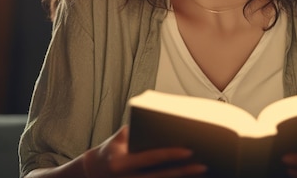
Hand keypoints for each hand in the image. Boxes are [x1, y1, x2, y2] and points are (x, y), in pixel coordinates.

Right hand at [82, 126, 206, 177]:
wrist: (93, 173)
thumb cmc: (110, 150)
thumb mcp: (117, 138)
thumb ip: (136, 131)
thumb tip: (161, 125)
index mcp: (121, 163)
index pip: (151, 158)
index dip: (171, 154)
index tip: (190, 151)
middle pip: (161, 176)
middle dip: (183, 171)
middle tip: (203, 165)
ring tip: (200, 172)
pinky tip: (187, 177)